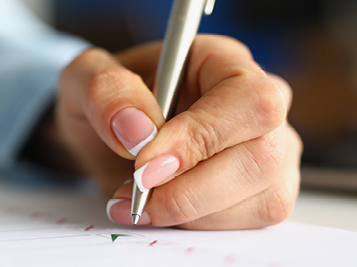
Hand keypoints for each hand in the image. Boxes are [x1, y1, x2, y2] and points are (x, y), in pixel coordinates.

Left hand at [55, 35, 302, 229]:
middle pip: (261, 157)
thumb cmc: (107, 102)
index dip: (201, 137)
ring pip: (259, 198)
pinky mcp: (264, 194)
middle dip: (188, 188)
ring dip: (188, 212)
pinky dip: (196, 225)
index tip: (145, 163)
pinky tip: (161, 210)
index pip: (248, 100)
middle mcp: (259, 106)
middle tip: (134, 193)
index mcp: (224, 61)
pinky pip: (248, 223)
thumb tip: (137, 128)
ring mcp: (272, 152)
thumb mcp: (84, 80)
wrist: (108, 140)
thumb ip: (104, 90)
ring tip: (136, 200)